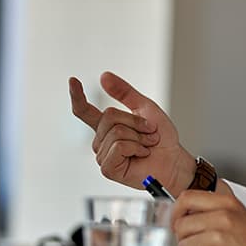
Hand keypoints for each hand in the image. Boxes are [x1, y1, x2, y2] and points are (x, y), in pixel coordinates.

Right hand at [69, 71, 194, 194]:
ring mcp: (103, 155)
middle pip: (109, 116)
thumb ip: (124, 92)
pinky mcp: (108, 168)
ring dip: (139, 136)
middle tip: (149, 132)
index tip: (72, 80)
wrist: (173, 159)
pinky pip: (119, 146)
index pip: (85, 111)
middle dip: (135, 122)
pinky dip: (136, 147)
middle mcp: (101, 140)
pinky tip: (141, 154)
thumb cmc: (161, 138)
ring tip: (147, 145)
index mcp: (107, 125)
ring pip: (116, 132)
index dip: (77, 96)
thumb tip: (104, 76)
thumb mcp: (145, 107)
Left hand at [172, 190, 245, 245]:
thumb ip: (213, 206)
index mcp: (227, 203)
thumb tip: (184, 209)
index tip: (176, 219)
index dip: (176, 210)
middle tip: (197, 242)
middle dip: (184, 237)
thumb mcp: (237, 213)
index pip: (187, 197)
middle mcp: (222, 218)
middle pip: (180, 225)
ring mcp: (216, 239)